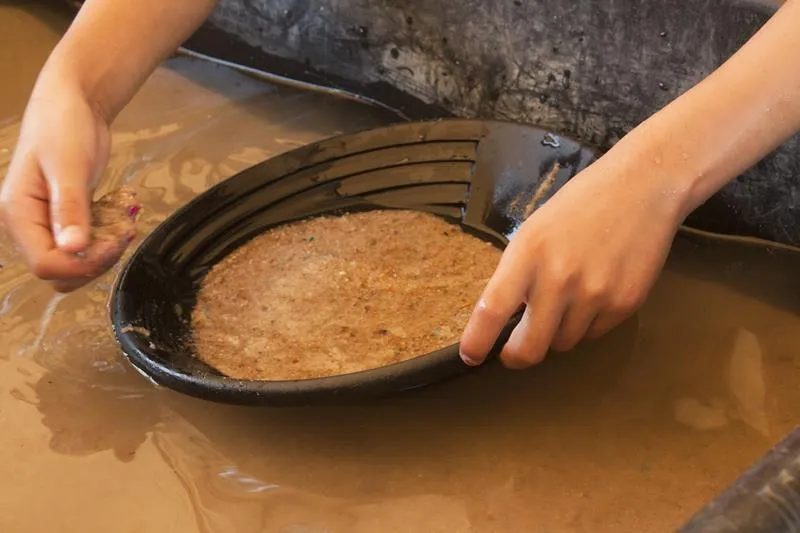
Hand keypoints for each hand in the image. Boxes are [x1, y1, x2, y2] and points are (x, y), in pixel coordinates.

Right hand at [0, 73, 127, 291]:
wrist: (73, 104)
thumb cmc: (63, 127)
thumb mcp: (69, 167)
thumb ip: (71, 209)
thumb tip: (73, 248)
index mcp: (18, 214)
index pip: (45, 264)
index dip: (82, 263)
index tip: (113, 243)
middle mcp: (29, 225)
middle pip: (60, 271)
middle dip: (95, 261)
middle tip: (123, 234)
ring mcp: (48, 223)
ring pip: (75, 263)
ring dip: (104, 252)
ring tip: (125, 224)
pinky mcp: (68, 219)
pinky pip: (87, 245)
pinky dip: (106, 239)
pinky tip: (120, 218)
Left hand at [459, 150, 683, 367]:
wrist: (642, 188)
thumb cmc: (580, 206)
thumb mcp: (534, 232)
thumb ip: (517, 274)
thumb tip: (502, 318)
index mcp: (528, 254)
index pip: (492, 310)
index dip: (477, 341)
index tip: (470, 356)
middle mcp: (559, 278)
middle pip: (529, 348)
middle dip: (517, 356)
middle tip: (515, 352)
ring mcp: (594, 294)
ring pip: (563, 344)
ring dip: (557, 333)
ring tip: (568, 298)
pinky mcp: (624, 304)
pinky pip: (593, 334)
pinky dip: (587, 324)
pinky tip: (595, 291)